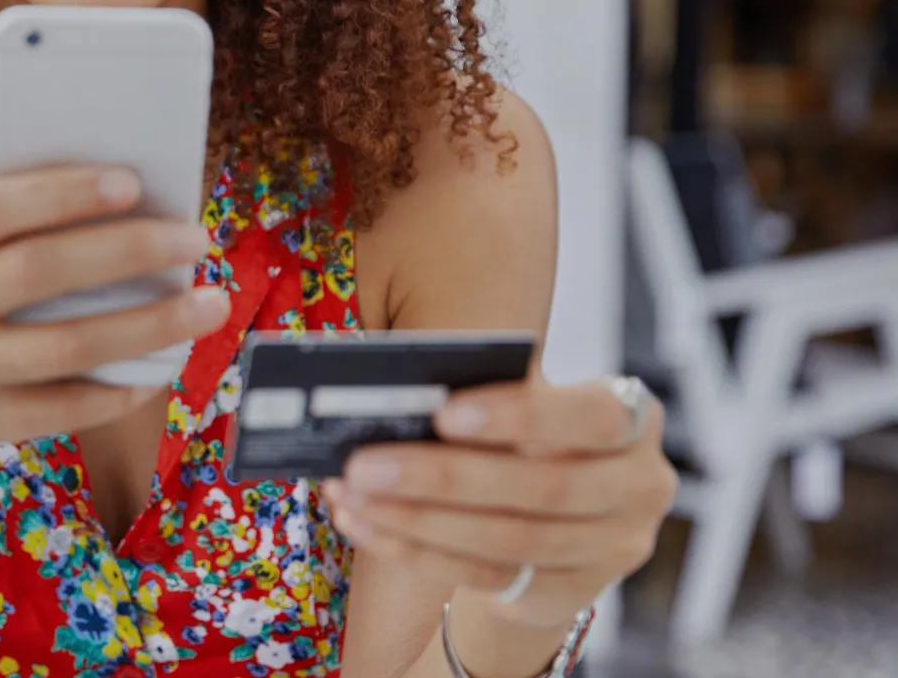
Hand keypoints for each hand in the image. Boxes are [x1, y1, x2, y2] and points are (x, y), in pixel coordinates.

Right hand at [0, 166, 227, 519]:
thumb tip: (107, 199)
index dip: (62, 194)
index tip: (131, 182)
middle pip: (38, 272)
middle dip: (128, 251)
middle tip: (194, 239)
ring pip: (64, 346)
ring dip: (149, 324)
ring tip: (207, 303)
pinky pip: (59, 408)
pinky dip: (116, 388)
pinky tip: (158, 368)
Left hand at [325, 379, 678, 630]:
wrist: (559, 513)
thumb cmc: (533, 435)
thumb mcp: (527, 409)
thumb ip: (488, 400)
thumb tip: (400, 399)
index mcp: (635, 420)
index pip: (592, 418)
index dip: (519, 416)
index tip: (444, 413)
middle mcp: (639, 488)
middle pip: (542, 488)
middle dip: (443, 476)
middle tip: (364, 462)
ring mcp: (612, 549)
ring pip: (508, 539)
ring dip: (416, 519)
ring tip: (352, 493)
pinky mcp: (571, 592)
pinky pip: (486, 576)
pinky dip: (416, 551)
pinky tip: (367, 525)